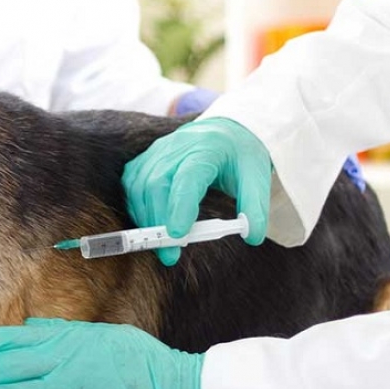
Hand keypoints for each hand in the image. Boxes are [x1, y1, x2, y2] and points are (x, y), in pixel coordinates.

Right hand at [122, 117, 270, 265]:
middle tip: (170, 255)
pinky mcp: (143, 160)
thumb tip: (251, 237)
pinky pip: (131, 186)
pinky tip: (149, 225)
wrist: (224, 133)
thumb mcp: (258, 177)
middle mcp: (175, 147)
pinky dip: (136, 209)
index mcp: (207, 148)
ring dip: (146, 220)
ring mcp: (155, 152)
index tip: (178, 235)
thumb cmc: (239, 157)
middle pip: (157, 185)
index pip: (188, 178)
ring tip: (162, 245)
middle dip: (159, 222)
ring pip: (139, 187)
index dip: (180, 206)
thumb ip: (255, 208)